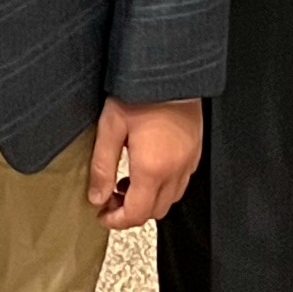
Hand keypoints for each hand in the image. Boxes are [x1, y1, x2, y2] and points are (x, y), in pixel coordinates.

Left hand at [86, 97, 203, 229]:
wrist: (172, 70)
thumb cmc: (141, 92)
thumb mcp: (110, 127)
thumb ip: (102, 167)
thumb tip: (97, 197)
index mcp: (152, 168)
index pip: (136, 214)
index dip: (116, 221)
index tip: (103, 215)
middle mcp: (175, 170)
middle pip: (154, 212)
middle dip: (131, 213)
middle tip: (111, 199)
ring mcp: (188, 161)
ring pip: (170, 199)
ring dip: (148, 200)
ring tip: (127, 183)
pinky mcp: (195, 151)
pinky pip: (181, 182)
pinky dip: (164, 186)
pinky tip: (149, 169)